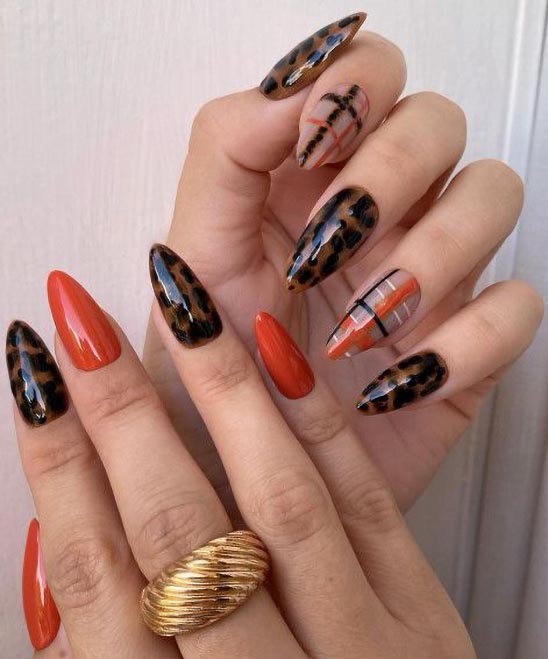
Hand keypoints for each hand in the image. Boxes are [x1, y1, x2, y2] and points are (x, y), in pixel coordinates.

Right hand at [12, 254, 476, 656]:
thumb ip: (111, 641)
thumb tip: (59, 521)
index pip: (94, 574)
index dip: (56, 464)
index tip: (33, 377)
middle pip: (176, 525)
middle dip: (122, 411)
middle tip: (84, 322)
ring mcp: (362, 654)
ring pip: (278, 499)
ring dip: (223, 391)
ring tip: (184, 304)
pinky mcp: (426, 622)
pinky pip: (367, 502)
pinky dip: (317, 422)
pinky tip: (279, 353)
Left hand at [142, 14, 542, 512]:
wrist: (244, 462)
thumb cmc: (215, 357)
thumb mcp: (195, 247)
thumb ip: (227, 150)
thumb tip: (292, 89)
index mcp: (315, 172)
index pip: (372, 72)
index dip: (356, 86)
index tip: (311, 143)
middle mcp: (382, 208)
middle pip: (439, 122)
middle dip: (391, 172)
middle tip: (329, 241)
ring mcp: (431, 269)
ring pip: (494, 197)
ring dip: (432, 255)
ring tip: (358, 323)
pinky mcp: (465, 338)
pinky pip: (517, 310)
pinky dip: (465, 344)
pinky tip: (396, 381)